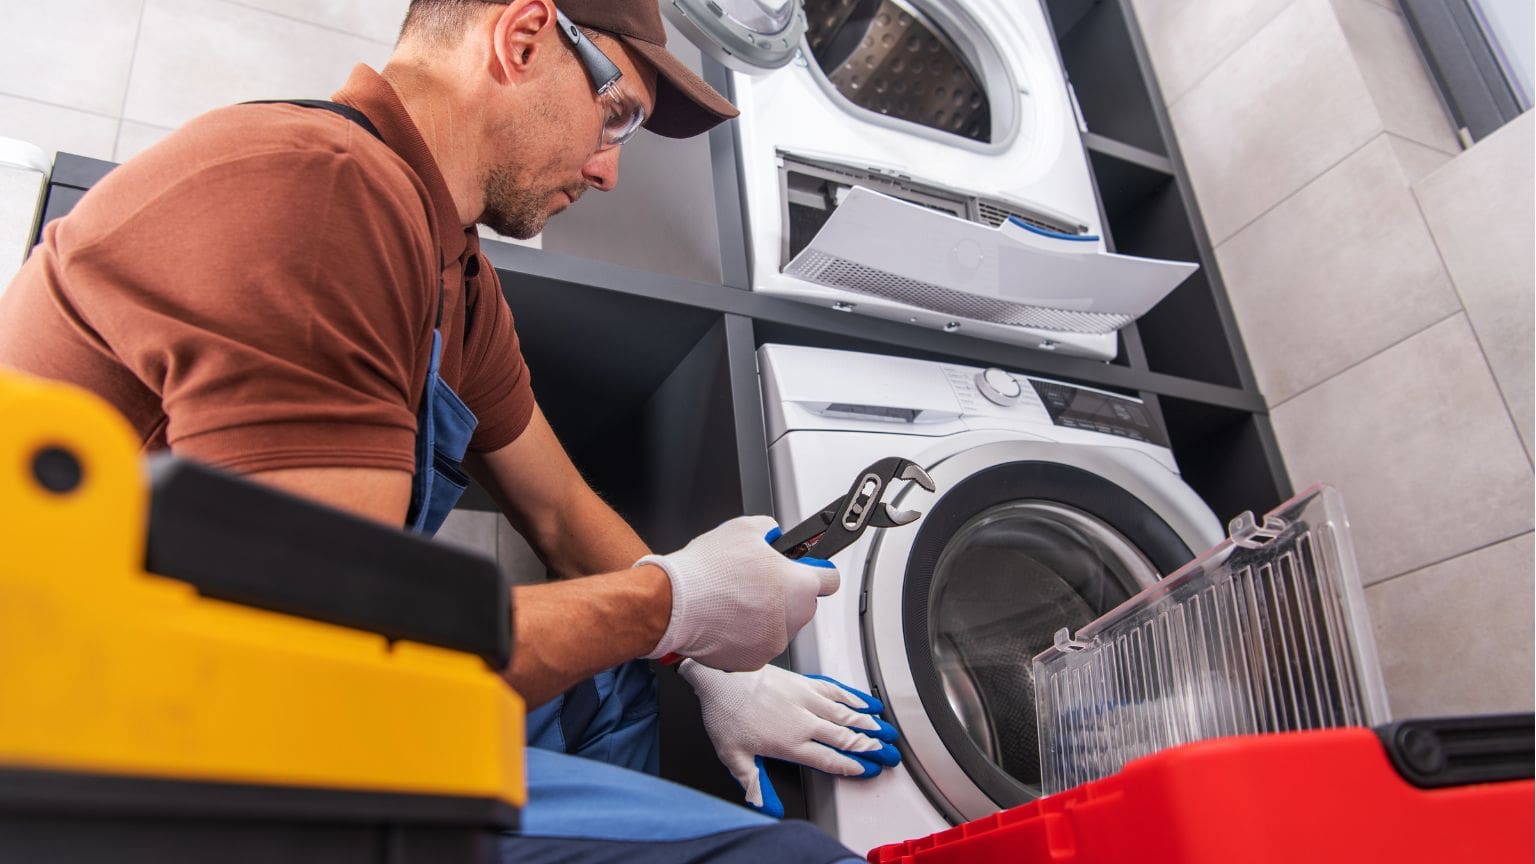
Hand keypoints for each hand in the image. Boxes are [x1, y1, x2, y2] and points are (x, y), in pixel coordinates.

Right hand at [639, 516, 838, 670]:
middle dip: (786, 594)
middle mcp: (793, 618)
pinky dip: (746, 636)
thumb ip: (770, 530)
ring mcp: (774, 643)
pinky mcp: (753, 661)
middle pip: (803, 605)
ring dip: (766, 616)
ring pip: (780, 627)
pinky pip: (757, 645)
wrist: (674, 605)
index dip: (817, 570)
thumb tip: (773, 535)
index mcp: (799, 585)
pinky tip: (726, 619)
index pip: (830, 579)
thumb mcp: (745, 528)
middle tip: (758, 582)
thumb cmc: (707, 570)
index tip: (807, 568)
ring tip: (734, 600)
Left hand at [679, 660, 899, 817]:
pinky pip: (836, 690)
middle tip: (889, 754)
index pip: (829, 760)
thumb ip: (753, 783)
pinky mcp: (804, 681)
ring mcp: (806, 699)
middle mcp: (804, 722)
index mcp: (790, 744)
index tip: (867, 770)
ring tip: (886, 732)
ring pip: (846, 714)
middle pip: (845, 738)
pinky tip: (865, 702)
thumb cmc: (725, 712)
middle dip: (870, 748)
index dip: (851, 767)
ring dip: (868, 724)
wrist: (721, 674)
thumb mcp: (733, 756)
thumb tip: (764, 806)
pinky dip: (854, 697)